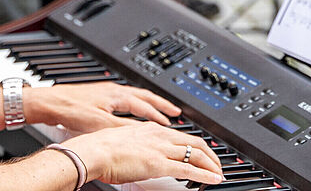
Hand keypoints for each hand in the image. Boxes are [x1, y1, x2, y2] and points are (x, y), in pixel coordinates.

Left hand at [25, 82, 181, 133]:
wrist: (48, 102)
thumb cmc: (70, 109)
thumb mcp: (100, 123)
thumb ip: (122, 128)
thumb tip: (141, 134)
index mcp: (117, 94)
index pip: (145, 104)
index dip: (159, 114)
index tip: (171, 121)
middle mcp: (113, 90)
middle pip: (144, 95)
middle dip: (160, 103)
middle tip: (174, 110)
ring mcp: (104, 92)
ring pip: (133, 96)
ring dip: (147, 103)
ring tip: (156, 109)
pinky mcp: (96, 95)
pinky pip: (122, 98)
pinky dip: (132, 105)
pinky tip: (128, 111)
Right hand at [64, 121, 223, 184]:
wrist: (93, 151)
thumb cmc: (101, 148)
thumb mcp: (126, 141)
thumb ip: (139, 145)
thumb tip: (142, 155)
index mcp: (152, 130)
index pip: (183, 136)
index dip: (198, 146)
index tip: (204, 155)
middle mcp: (160, 136)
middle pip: (196, 143)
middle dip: (211, 155)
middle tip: (217, 166)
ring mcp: (160, 150)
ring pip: (196, 155)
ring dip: (211, 166)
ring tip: (218, 174)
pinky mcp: (158, 164)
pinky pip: (189, 170)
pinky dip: (205, 175)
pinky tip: (213, 180)